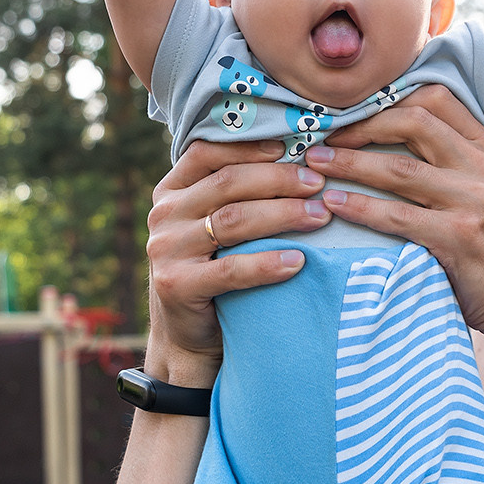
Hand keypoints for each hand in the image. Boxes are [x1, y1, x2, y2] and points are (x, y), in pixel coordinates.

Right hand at [145, 140, 332, 371]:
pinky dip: (268, 263)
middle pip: (227, 184)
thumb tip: (296, 158)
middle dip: (279, 180)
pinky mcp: (177, 285)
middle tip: (318, 184)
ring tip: (320, 217)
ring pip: (232, 220)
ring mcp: (166, 250)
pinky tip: (298, 260)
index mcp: (170, 192)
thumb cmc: (214, 271)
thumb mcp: (213, 226)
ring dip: (282, 215)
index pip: (207, 153)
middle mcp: (163, 215)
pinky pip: (231, 269)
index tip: (291, 147)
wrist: (187, 337)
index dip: (250, 147)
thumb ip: (232, 195)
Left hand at [305, 87, 483, 332]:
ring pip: (399, 169)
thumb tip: (385, 131)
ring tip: (315, 164)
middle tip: (323, 137)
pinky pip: (397, 216)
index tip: (350, 111)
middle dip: (361, 126)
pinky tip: (333, 204)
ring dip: (349, 164)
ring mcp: (474, 201)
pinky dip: (359, 207)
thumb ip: (447, 160)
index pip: (435, 98)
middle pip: (414, 122)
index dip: (387, 98)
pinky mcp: (458, 237)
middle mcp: (482, 167)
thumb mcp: (479, 188)